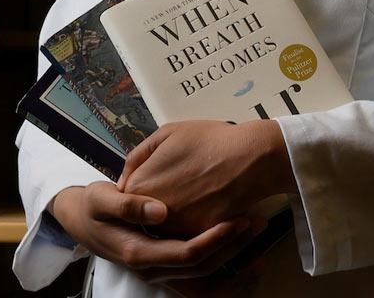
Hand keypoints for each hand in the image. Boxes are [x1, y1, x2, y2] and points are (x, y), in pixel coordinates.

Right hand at [50, 181, 259, 286]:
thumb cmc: (94, 206)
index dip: (215, 239)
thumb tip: (159, 210)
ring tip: (258, 242)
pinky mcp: (166, 269)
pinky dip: (224, 274)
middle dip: (232, 248)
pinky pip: (200, 281)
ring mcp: (159, 273)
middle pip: (202, 269)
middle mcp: (152, 270)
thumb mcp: (102, 199)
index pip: (187, 254)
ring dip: (233, 265)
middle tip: (257, 221)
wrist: (82, 221)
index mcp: (139, 253)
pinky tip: (246, 262)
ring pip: (204, 281)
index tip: (239, 219)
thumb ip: (128, 204)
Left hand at [118, 119, 295, 237]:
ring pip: (166, 229)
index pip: (128, 196)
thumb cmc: (208, 140)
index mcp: (138, 187)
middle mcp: (150, 214)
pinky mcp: (196, 239)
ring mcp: (174, 230)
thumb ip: (138, 156)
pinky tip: (207, 206)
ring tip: (196, 194)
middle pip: (146, 216)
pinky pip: (187, 236)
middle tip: (181, 186)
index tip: (160, 177)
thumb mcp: (167, 133)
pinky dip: (194, 225)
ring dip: (175, 217)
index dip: (146, 186)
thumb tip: (125, 179)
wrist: (248, 158)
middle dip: (157, 205)